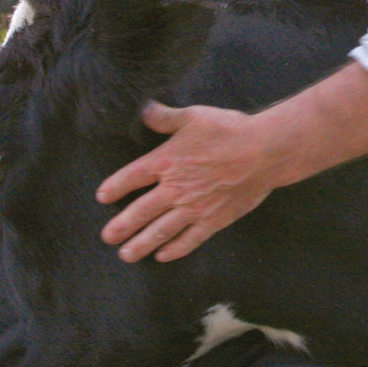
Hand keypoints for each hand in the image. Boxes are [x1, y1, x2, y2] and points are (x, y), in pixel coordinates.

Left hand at [96, 102, 293, 262]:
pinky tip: (163, 256)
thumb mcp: (194, 117)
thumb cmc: (230, 130)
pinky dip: (175, 249)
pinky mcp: (214, 220)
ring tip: (126, 255)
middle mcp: (175, 188)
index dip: (114, 187)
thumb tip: (143, 110)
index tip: (103, 196)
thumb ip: (165, 117)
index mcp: (166, 161)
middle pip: (140, 211)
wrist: (264, 152)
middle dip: (121, 226)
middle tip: (108, 238)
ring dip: (141, 244)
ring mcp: (194, 207)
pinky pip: (189, 239)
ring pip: (160, 231)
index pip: (131, 177)